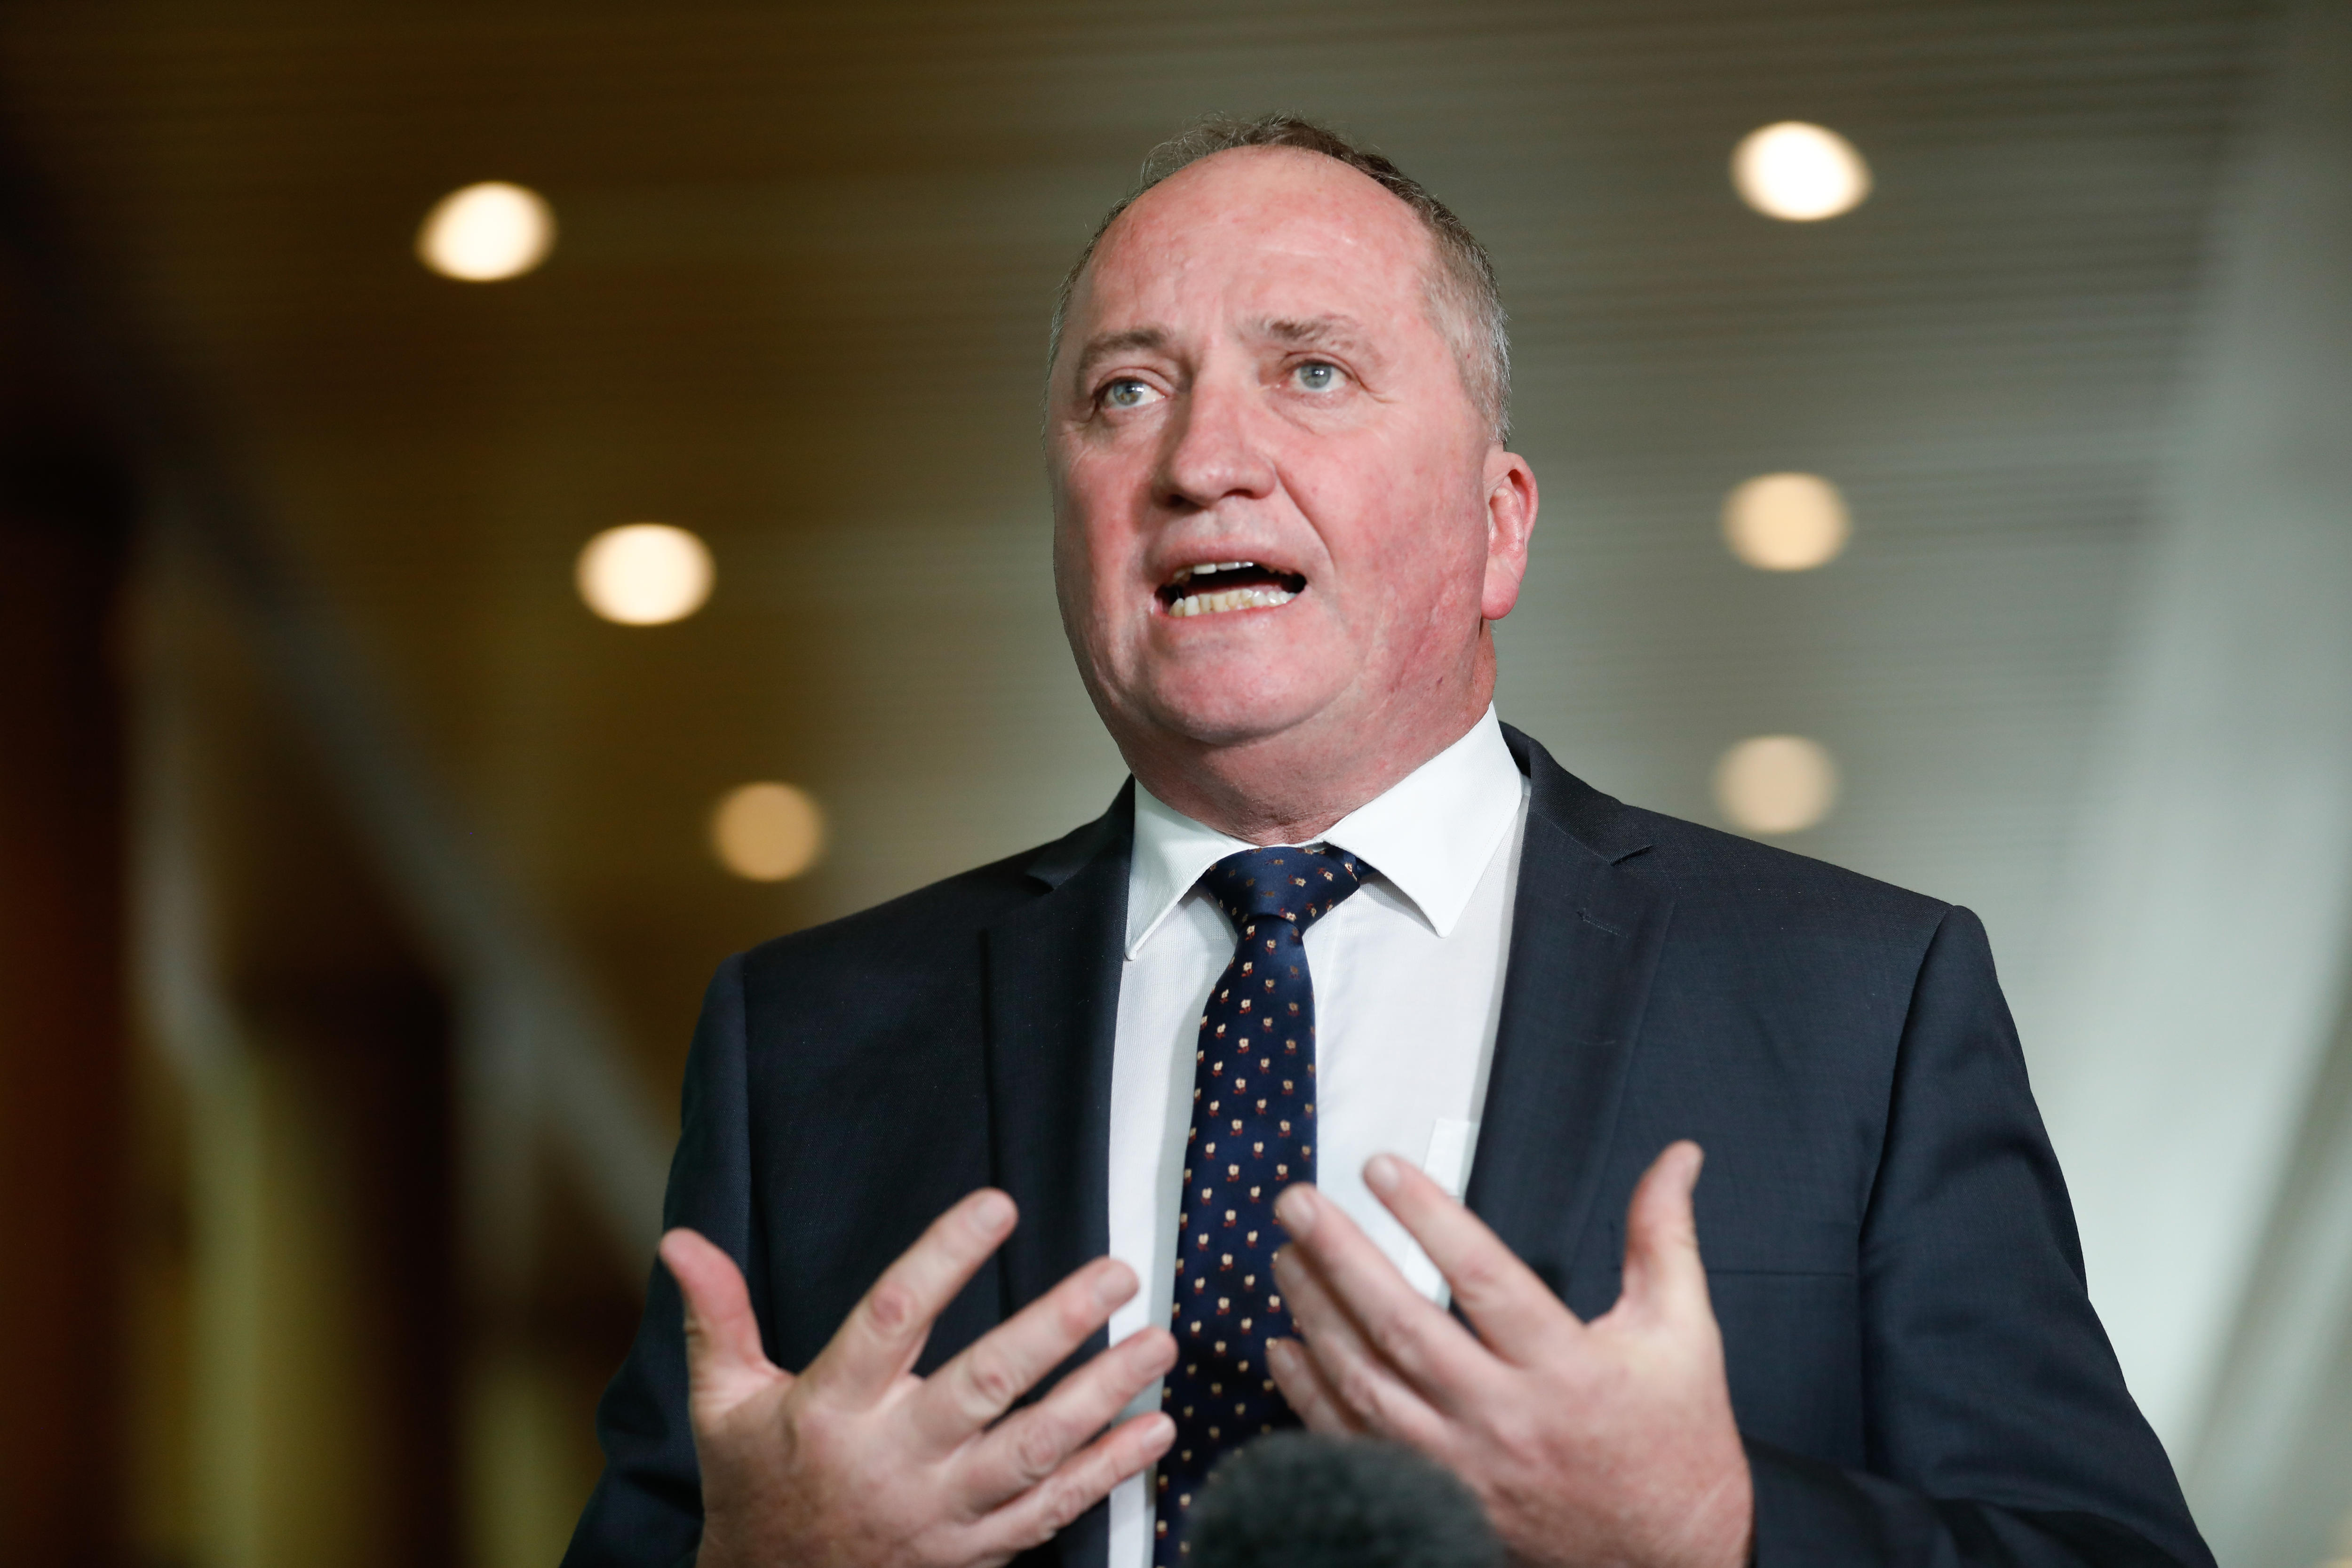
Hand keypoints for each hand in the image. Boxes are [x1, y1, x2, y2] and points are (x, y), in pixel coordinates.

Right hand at [663, 1189, 1176, 1567]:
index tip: (998, 1205)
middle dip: (1056, 1326)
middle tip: (1116, 1270)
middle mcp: (892, 1460)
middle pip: (984, 1385)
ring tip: (1158, 1341)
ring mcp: (940, 1512)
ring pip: (1033, 1450)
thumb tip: (678, 1239)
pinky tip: (1156, 1429)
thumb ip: (716, 1317)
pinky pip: (1052, 1510)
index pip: (894, 1319)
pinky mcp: (976, 1552)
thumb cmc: (753, 1487)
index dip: (945, 1258)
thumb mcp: (723, 1405)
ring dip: (1103, 1396)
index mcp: (830, 1409)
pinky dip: (1110, 1472)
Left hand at [1265, 1142, 1750, 1567]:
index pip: (1484, 1278)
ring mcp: (1464, 1467)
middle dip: (1340, 1257)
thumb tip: (1677, 1159)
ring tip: (1286, 1256)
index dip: (1428, 1217)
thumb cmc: (1674, 1442)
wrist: (1667, 1558)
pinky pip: (1355, 1446)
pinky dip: (1310, 1398)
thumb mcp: (1682, 1333)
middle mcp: (1507, 1420)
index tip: (1381, 1168)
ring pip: (1368, 1385)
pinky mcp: (1439, 1500)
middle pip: (1405, 1328)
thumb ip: (1664, 1238)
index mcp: (1569, 1371)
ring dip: (1316, 1316)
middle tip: (1298, 1202)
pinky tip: (1285, 1349)